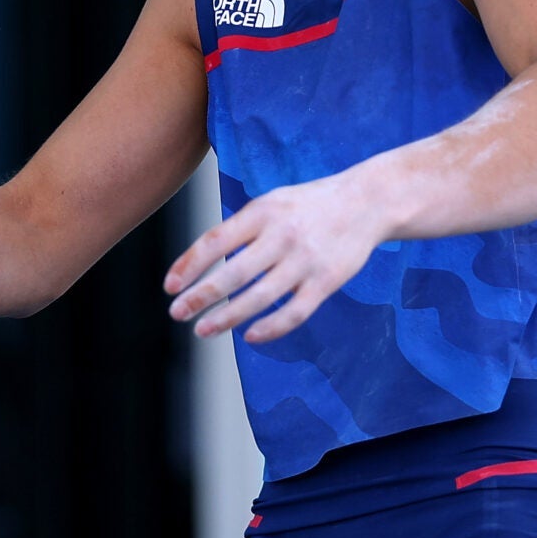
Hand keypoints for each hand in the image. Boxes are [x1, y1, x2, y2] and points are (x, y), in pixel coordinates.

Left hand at [163, 170, 394, 342]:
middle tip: (177, 314)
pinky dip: (271, 327)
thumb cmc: (309, 205)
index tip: (169, 287)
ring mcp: (306, 260)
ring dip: (228, 317)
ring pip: (260, 297)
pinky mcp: (328, 281)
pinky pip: (295, 311)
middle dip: (201, 296)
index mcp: (263, 211)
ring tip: (203, 330)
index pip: (215, 240)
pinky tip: (250, 336)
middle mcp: (282, 235)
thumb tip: (201, 263)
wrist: (367, 201)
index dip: (189, 265)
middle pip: (234, 273)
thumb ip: (240, 229)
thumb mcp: (271, 202)